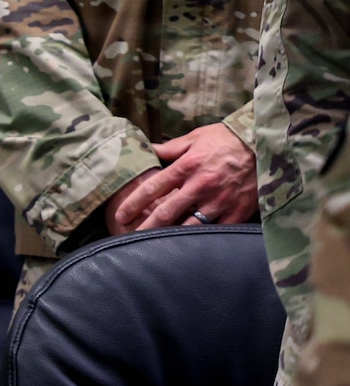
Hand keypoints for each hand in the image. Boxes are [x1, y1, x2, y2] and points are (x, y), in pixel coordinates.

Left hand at [106, 122, 258, 233]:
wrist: (264, 145)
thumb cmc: (226, 140)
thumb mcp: (194, 138)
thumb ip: (170, 148)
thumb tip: (148, 148)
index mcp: (186, 167)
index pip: (153, 188)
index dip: (134, 204)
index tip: (121, 216)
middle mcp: (200, 186)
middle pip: (167, 212)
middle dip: (147, 226)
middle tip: (132, 237)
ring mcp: (220, 201)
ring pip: (190, 226)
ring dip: (172, 237)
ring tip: (156, 246)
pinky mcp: (238, 211)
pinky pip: (217, 231)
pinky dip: (202, 240)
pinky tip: (189, 247)